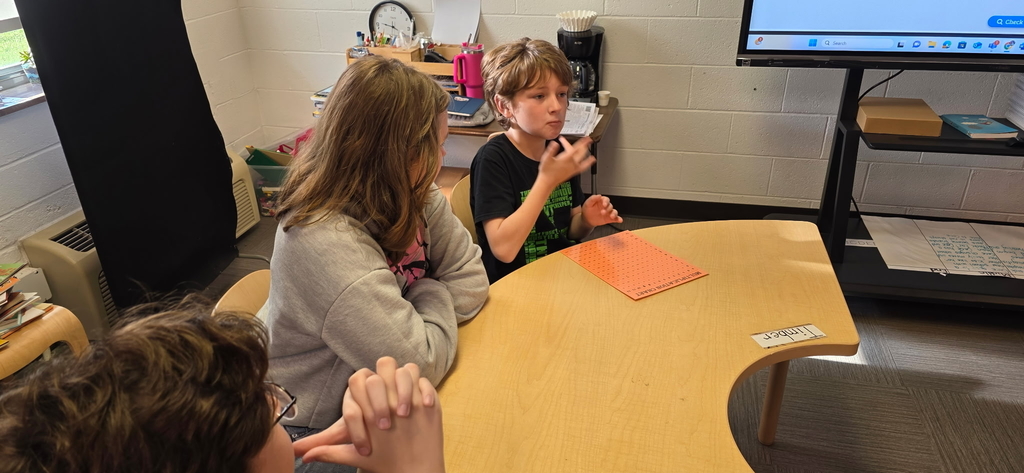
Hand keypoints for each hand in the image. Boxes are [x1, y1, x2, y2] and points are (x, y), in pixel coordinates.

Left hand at [297, 357, 444, 472]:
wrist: (400, 451)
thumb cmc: (374, 444)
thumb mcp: (350, 446)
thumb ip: (326, 447)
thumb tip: (297, 453)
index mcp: (363, 393)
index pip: (357, 384)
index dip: (360, 410)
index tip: (365, 444)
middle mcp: (384, 385)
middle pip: (381, 369)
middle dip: (381, 396)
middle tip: (384, 423)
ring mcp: (404, 386)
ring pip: (404, 369)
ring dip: (404, 389)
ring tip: (406, 414)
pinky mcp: (424, 391)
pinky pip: (424, 379)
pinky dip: (425, 390)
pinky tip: (425, 407)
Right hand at [537, 136, 594, 190]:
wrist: (548, 182)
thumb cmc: (546, 171)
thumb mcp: (546, 158)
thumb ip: (551, 150)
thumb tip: (555, 144)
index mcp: (565, 159)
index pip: (575, 148)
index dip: (581, 143)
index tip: (585, 138)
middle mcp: (571, 163)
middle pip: (581, 153)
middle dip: (585, 146)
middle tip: (588, 140)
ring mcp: (573, 168)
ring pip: (583, 160)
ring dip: (587, 154)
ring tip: (591, 150)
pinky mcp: (573, 172)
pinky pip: (583, 167)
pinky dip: (588, 163)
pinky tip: (590, 161)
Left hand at [581, 194, 622, 226]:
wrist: (587, 219)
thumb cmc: (588, 209)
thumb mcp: (588, 203)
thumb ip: (593, 198)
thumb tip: (599, 195)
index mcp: (602, 201)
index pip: (606, 199)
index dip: (606, 202)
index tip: (604, 204)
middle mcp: (606, 206)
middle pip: (610, 206)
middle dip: (607, 209)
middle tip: (602, 212)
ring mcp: (609, 212)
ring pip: (614, 212)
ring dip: (614, 214)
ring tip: (612, 217)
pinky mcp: (610, 219)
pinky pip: (616, 218)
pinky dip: (618, 219)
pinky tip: (619, 220)